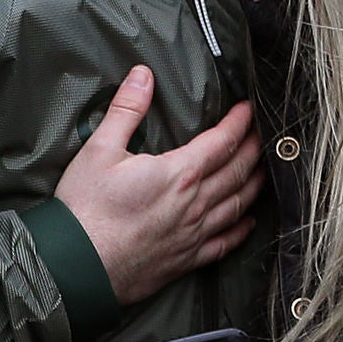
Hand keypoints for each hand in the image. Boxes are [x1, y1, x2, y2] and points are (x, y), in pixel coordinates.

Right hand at [52, 67, 263, 304]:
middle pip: (238, 171)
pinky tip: (249, 222)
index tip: (249, 109)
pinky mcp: (188, 259)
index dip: (240, 122)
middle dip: (255, 148)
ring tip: (265, 170)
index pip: (223, 141)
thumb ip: (126, 111)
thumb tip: (143, 75)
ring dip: (255, 184)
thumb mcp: (99, 149)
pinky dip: (242, 229)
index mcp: (179, 173)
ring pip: (238, 204)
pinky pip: (225, 242)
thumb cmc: (85, 208)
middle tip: (265, 133)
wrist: (77, 266)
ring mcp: (195, 233)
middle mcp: (196, 203)